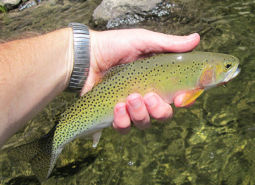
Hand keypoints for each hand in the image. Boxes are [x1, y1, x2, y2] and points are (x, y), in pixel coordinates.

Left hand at [81, 29, 199, 133]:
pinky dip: (122, 121)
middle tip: (148, 96)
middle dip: (159, 110)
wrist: (86, 55)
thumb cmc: (114, 45)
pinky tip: (117, 107)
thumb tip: (196, 39)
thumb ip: (168, 44)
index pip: (178, 96)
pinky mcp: (114, 115)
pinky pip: (123, 128)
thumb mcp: (142, 40)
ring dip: (140, 114)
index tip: (182, 100)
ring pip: (144, 124)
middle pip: (163, 115)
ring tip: (130, 99)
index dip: (185, 100)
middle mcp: (146, 97)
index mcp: (157, 81)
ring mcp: (130, 108)